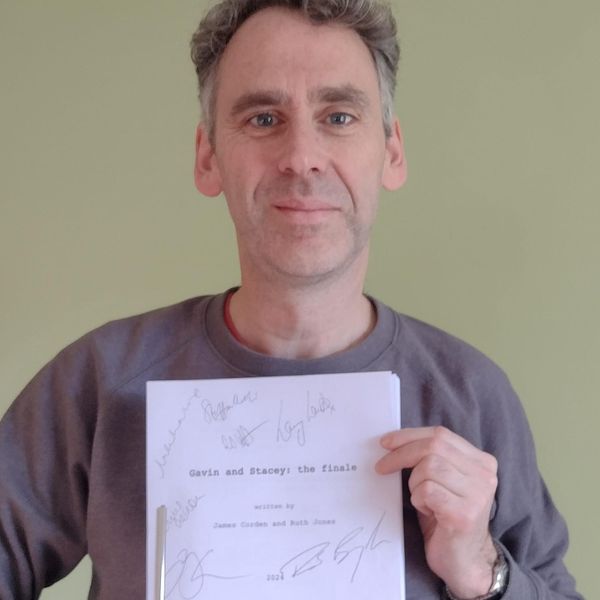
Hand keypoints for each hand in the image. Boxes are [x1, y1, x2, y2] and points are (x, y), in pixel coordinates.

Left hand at [375, 426, 498, 597]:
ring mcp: (477, 494)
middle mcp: (484, 474)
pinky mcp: (464, 514)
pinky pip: (427, 491)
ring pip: (429, 467)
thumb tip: (392, 441)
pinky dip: (419, 499)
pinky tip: (429, 512)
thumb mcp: (443, 481)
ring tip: (422, 500)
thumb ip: (431, 458)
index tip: (386, 442)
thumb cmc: (446, 517)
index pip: (440, 434)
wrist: (464, 561)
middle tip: (382, 466)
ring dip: (414, 483)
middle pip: (433, 446)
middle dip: (401, 453)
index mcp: (481, 461)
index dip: (409, 435)